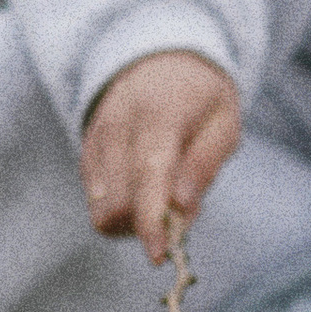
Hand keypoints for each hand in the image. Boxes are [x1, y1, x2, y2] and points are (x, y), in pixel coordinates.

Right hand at [79, 50, 241, 259]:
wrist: (159, 56)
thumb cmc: (201, 96)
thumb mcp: (224, 122)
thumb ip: (204, 166)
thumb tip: (180, 210)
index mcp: (160, 113)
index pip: (148, 173)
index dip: (150, 220)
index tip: (159, 255)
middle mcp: (119, 123)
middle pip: (117, 201)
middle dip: (146, 225)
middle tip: (178, 214)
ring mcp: (97, 135)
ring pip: (101, 205)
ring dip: (133, 221)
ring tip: (162, 199)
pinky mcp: (87, 147)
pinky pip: (95, 197)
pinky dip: (120, 207)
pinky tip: (143, 189)